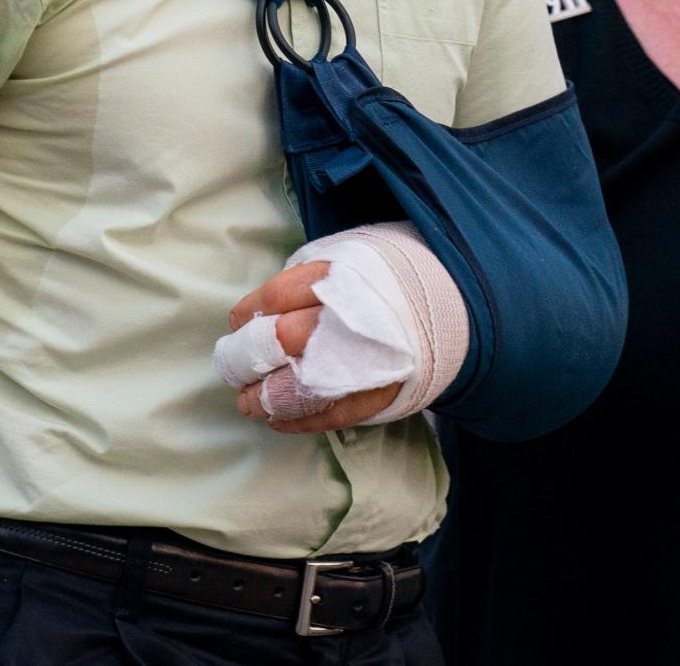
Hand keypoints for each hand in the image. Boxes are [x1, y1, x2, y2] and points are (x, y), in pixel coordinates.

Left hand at [228, 261, 402, 432]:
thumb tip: (260, 315)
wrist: (447, 303)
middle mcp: (348, 319)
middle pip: (280, 341)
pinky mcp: (379, 395)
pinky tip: (277, 420)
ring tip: (248, 402)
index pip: (276, 298)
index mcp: (337, 278)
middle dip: (246, 359)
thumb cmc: (380, 279)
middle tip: (232, 369)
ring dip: (265, 398)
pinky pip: (330, 415)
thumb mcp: (342, 258)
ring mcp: (364, 360)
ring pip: (300, 386)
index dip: (248, 314)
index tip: (236, 325)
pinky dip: (298, 421)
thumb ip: (304, 281)